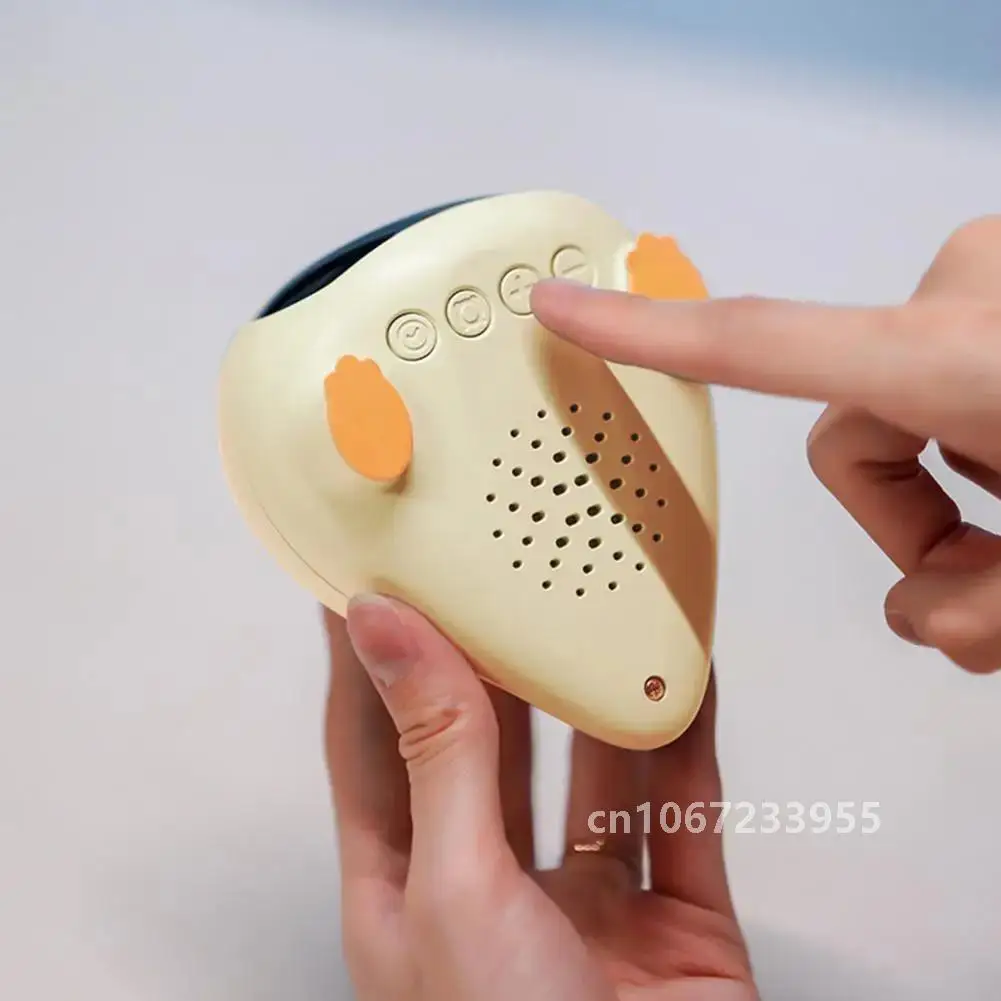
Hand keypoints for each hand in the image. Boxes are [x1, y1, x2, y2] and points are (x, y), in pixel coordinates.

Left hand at [324, 597, 755, 999]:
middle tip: (492, 567)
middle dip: (491, 656)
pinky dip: (687, 737)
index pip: (372, 741)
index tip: (371, 575)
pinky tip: (682, 673)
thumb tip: (385, 631)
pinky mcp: (680, 919)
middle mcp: (496, 887)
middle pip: (489, 742)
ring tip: (591, 599)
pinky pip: (685, 807)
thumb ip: (434, 751)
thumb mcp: (453, 888)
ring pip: (594, 766)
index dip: (369, 656)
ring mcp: (591, 904)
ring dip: (597, 688)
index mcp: (409, 890)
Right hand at [532, 216, 1000, 672]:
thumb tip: (923, 617)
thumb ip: (968, 608)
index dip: (638, 335)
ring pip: (904, 419)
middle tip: (986, 567)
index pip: (757, 342)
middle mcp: (966, 299)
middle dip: (901, 523)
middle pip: (849, 439)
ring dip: (953, 502)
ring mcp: (989, 293)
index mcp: (962, 355)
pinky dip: (982, 456)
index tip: (561, 309)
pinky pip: (950, 384)